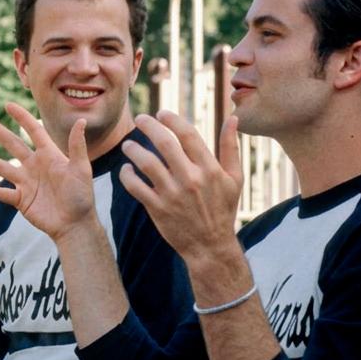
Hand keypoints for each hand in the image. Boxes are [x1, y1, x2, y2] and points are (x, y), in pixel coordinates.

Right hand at [0, 102, 97, 242]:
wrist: (75, 225)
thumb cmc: (81, 196)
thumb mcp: (81, 169)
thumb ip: (77, 146)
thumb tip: (81, 121)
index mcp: (49, 155)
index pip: (34, 131)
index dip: (22, 118)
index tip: (8, 105)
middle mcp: (34, 166)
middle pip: (12, 144)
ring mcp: (26, 183)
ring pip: (1, 167)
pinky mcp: (21, 200)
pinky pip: (5, 194)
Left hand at [118, 112, 243, 267]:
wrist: (210, 246)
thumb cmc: (223, 210)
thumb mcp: (234, 179)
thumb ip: (231, 148)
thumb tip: (233, 118)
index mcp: (209, 169)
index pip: (188, 135)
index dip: (172, 120)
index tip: (161, 113)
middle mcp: (191, 179)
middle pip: (165, 144)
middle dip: (149, 126)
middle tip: (140, 119)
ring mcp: (173, 194)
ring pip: (146, 163)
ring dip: (133, 150)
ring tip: (128, 145)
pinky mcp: (158, 209)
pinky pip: (136, 187)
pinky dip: (127, 175)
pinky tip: (126, 169)